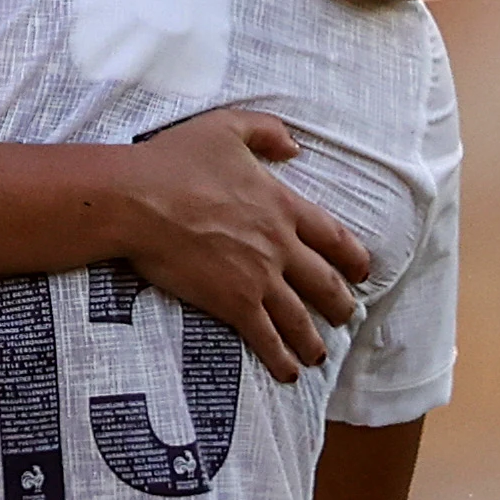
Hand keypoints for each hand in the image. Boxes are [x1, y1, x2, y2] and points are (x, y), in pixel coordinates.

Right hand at [113, 108, 372, 381]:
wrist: (137, 201)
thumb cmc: (173, 162)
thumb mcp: (226, 128)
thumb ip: (267, 133)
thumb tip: (294, 147)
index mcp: (283, 205)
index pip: (333, 237)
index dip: (353, 257)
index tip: (362, 272)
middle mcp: (280, 246)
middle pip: (324, 283)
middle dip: (339, 304)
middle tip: (345, 317)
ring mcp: (258, 278)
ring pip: (299, 317)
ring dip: (312, 339)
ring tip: (318, 355)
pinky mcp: (231, 303)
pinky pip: (265, 337)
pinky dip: (280, 356)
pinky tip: (287, 371)